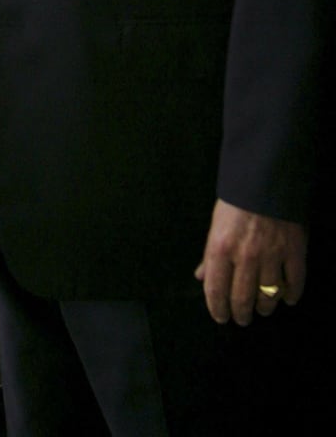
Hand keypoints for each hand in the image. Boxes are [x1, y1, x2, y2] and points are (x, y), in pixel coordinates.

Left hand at [194, 198, 306, 325]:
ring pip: (268, 295)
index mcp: (220, 247)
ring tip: (262, 310)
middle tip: (242, 319)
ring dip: (264, 308)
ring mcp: (271, 254)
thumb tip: (201, 277)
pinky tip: (289, 299)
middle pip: (242, 298)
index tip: (220, 317)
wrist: (265, 176)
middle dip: (240, 314)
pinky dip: (292, 295)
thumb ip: (209, 254)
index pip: (215, 289)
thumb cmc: (236, 199)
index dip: (217, 308)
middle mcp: (244, 255)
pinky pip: (294, 282)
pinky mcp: (294, 250)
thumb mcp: (216, 223)